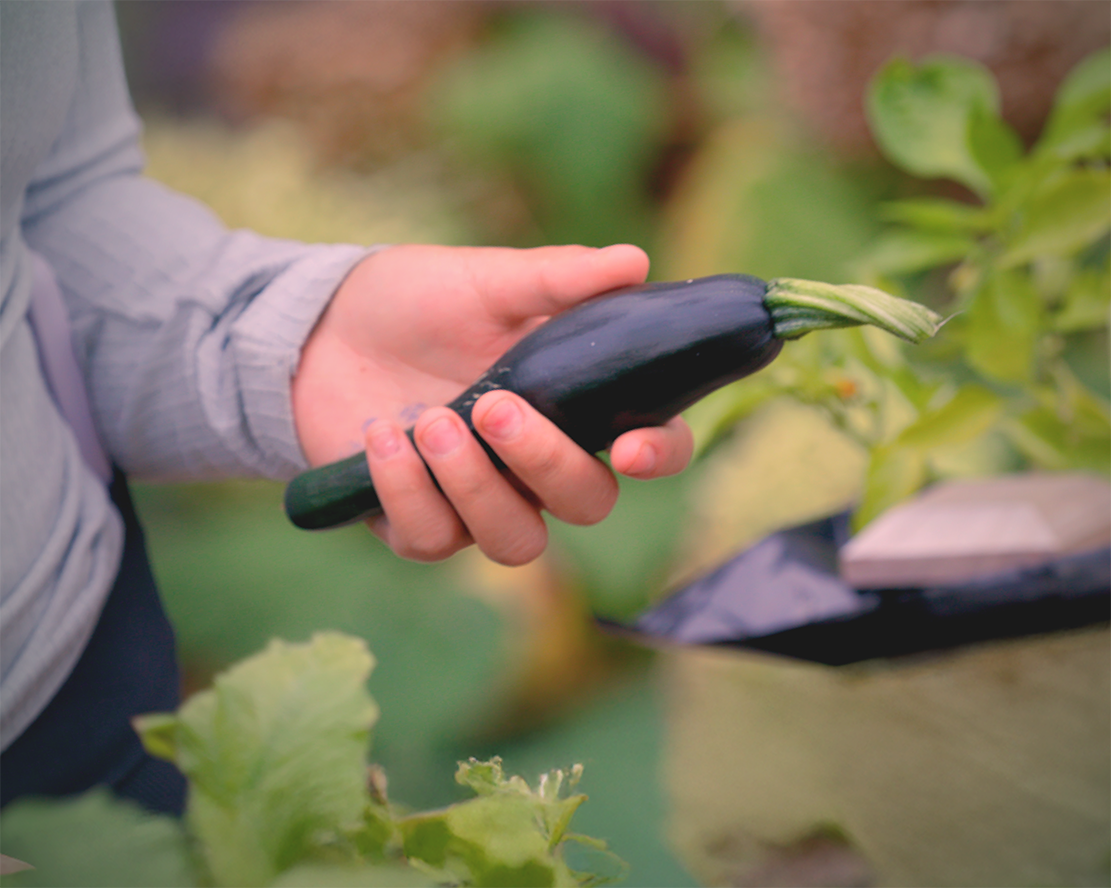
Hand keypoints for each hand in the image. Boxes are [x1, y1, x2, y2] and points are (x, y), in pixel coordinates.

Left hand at [291, 243, 693, 564]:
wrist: (325, 327)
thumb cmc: (421, 301)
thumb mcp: (487, 280)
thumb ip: (558, 278)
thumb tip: (635, 262)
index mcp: (576, 405)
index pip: (650, 446)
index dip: (657, 455)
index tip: (628, 448)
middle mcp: (538, 464)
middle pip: (586, 503)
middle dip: (545, 462)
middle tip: (493, 406)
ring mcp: (480, 499)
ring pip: (515, 540)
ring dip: (476, 488)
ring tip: (428, 421)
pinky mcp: (418, 521)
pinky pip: (431, 540)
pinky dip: (406, 491)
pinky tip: (379, 436)